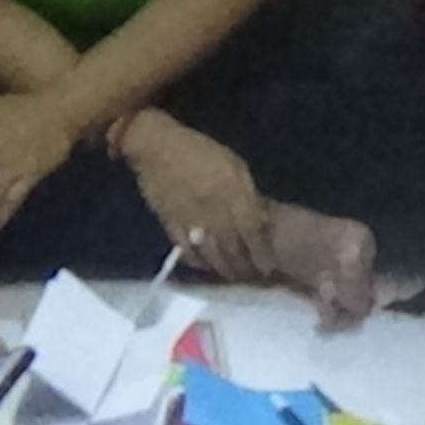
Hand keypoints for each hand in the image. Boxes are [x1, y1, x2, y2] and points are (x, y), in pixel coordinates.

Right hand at [119, 114, 273, 281]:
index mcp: (231, 192)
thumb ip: (247, 192)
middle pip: (233, 248)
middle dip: (245, 267)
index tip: (269, 266)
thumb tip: (260, 219)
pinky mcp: (170, 224)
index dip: (261, 252)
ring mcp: (190, 220)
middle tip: (253, 279)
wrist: (156, 145)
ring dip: (224, 270)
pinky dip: (198, 262)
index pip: (251, 231)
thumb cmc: (200, 150)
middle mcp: (212, 210)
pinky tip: (207, 267)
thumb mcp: (233, 164)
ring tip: (233, 278)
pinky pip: (185, 250)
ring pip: (211, 254)